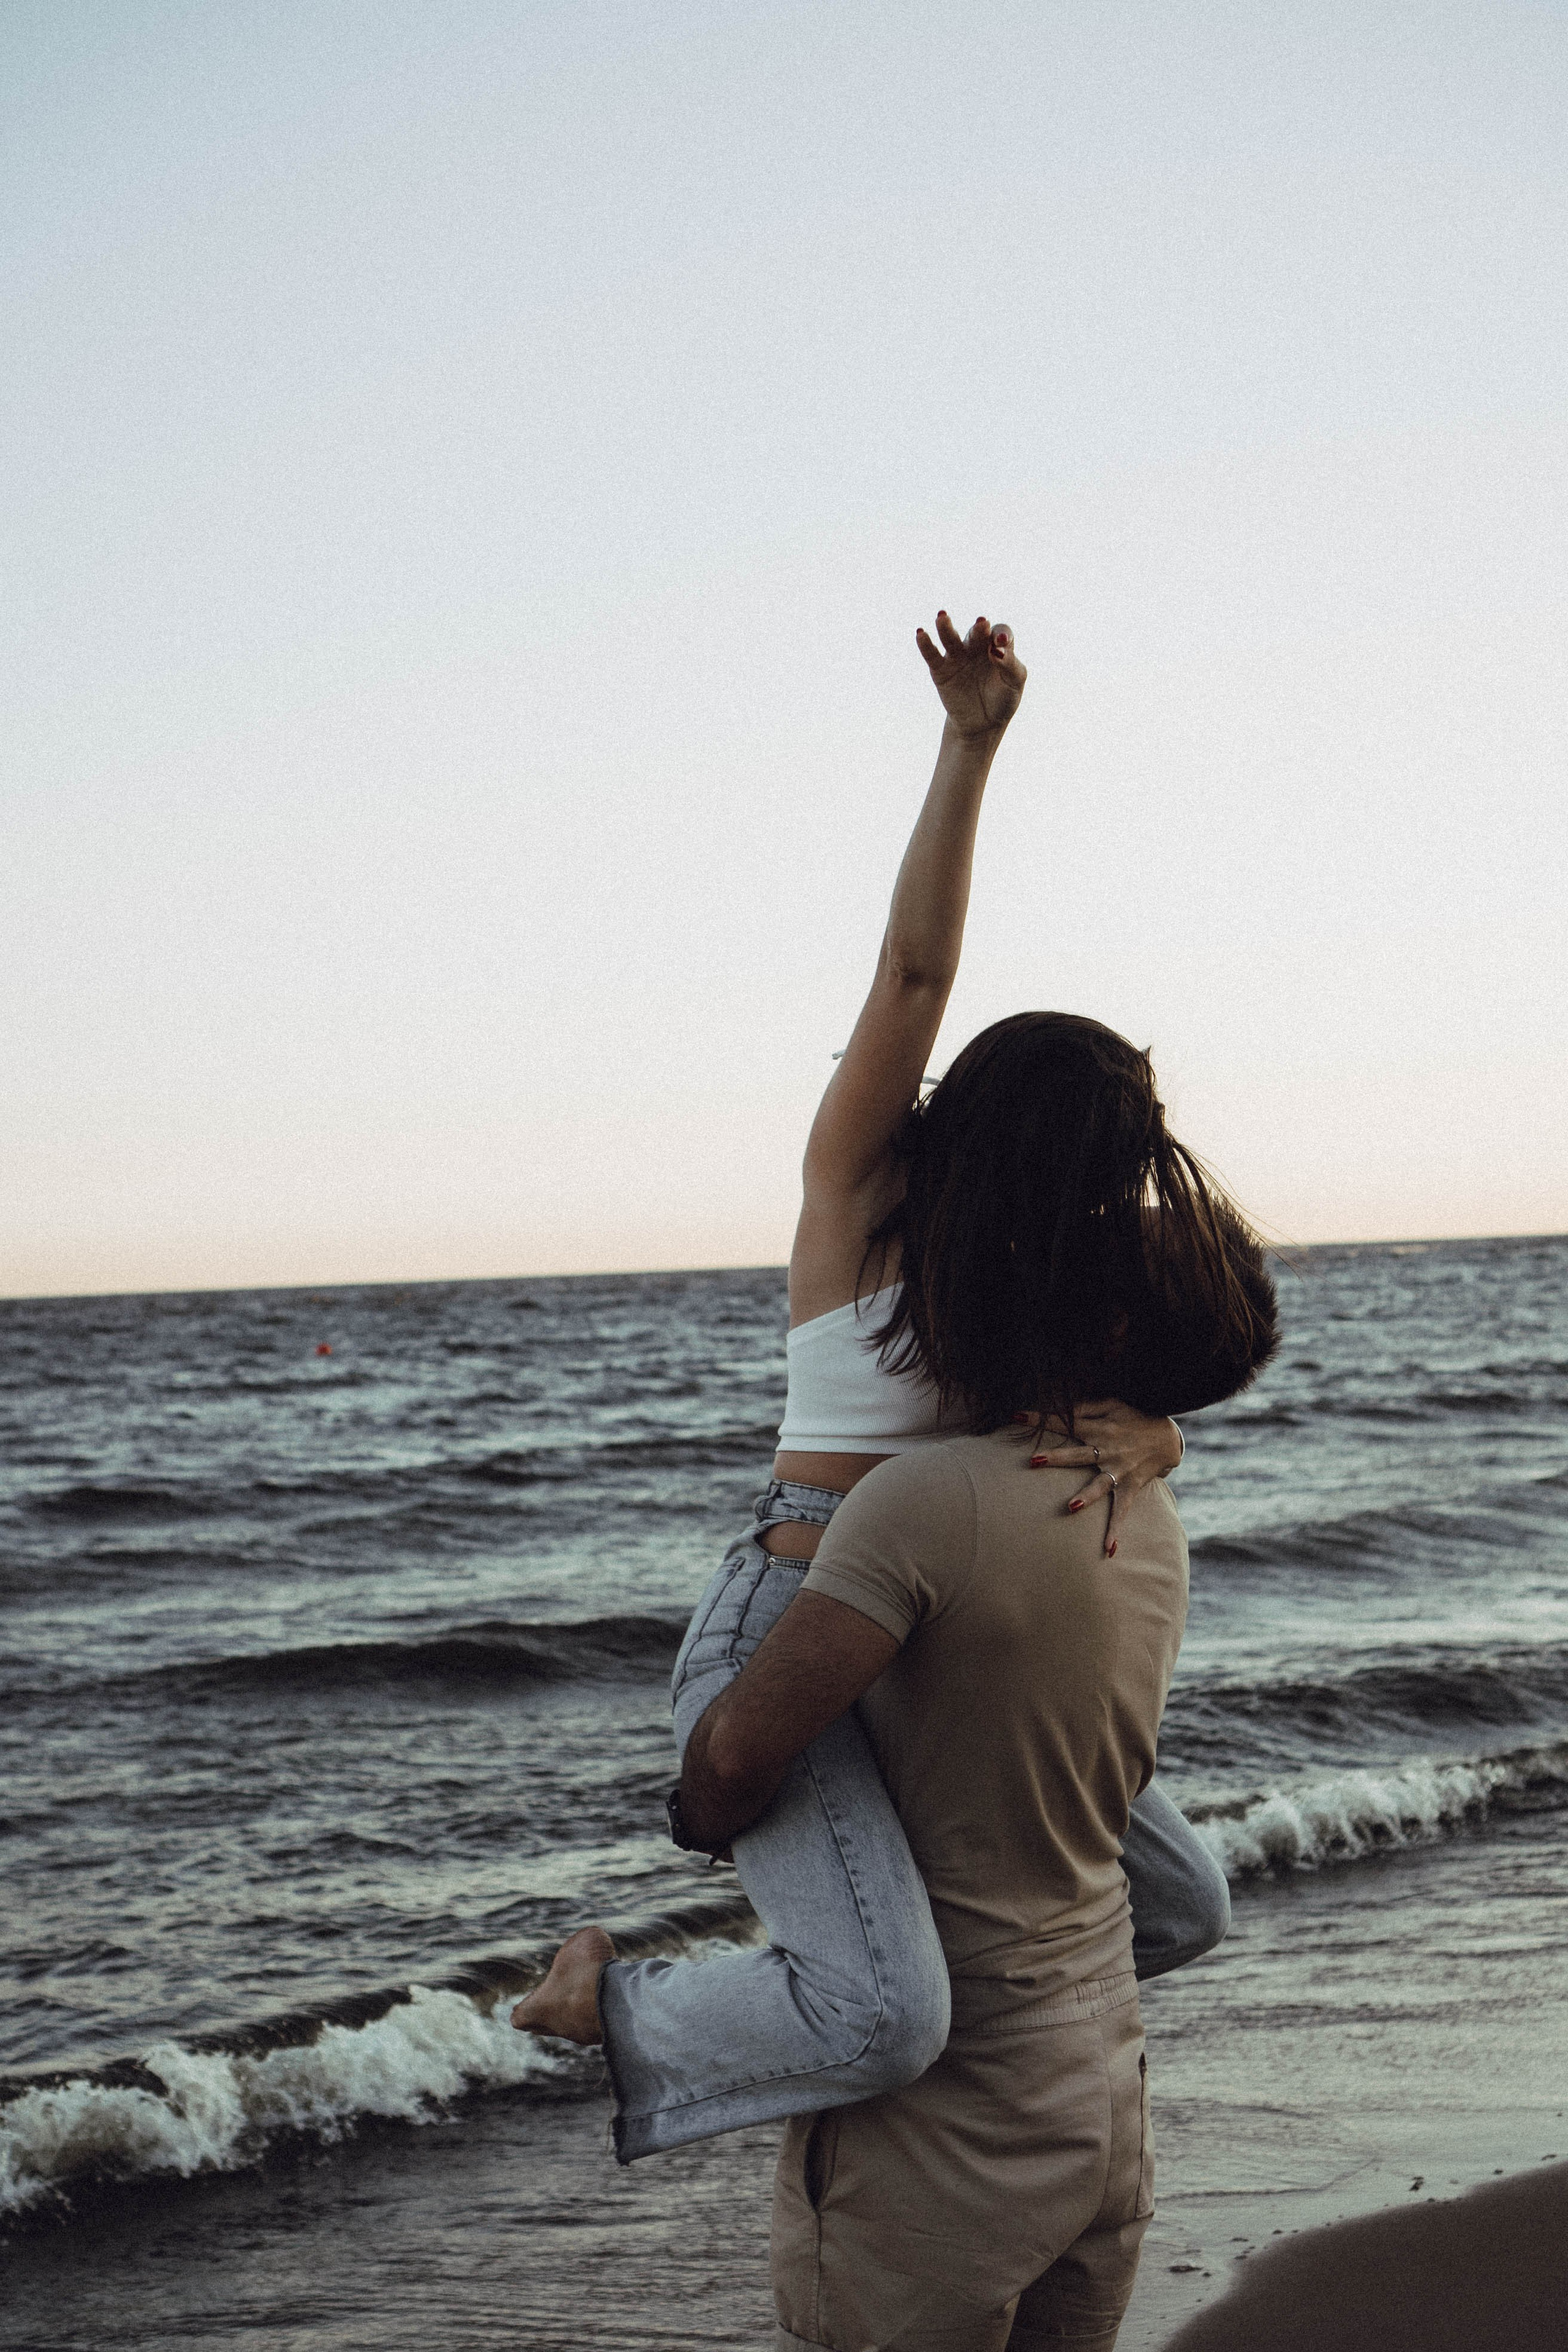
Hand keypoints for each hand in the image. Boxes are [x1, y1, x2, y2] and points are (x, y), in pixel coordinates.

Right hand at [915, 611, 1026, 738]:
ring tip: (942, 617)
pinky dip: (925, 645)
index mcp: (997, 646)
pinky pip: (932, 655)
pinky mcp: (940, 670)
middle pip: (976, 632)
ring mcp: (957, 657)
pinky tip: (920, 633)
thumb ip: (1010, 665)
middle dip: (978, 629)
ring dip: (946, 627)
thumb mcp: (1014, 683)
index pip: (999, 632)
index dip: (1001, 635)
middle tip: (982, 624)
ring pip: (951, 638)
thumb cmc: (1003, 699)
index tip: (1002, 642)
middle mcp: (976, 646)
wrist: (983, 724)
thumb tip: (997, 651)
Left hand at [1022, 1400, 1182, 1557]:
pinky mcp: (1129, 1487)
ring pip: (1099, 1485)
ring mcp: (1119, 1471)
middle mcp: (1108, 1450)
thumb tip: (1061, 1408)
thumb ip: (1086, 1407)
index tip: (1016, 1415)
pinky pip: (1121, 1511)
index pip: (1066, 1422)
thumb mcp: (1112, 1404)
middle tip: (1034, 1461)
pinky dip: (1116, 1530)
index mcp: (1100, 1429)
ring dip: (1086, 1496)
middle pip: (1078, 1455)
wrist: (1169, 1438)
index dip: (1042, 1418)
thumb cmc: (1136, 1417)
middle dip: (1057, 1458)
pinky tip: (1109, 1550)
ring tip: (1070, 1508)